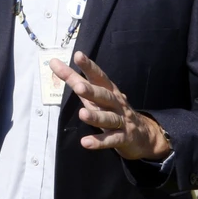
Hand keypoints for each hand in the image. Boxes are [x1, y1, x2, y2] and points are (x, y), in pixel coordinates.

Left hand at [50, 51, 170, 160]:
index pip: (98, 77)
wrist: (143, 135)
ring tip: (82, 115)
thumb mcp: (94, 95)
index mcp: (108, 91)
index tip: (78, 55)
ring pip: (108, 118)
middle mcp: (116, 103)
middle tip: (78, 87)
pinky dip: (99, 141)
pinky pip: (111, 140)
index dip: (89, 66)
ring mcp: (121, 121)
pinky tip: (86, 143)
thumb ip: (75, 79)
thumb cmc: (112, 109)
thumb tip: (53, 62)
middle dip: (92, 91)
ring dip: (95, 117)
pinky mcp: (123, 138)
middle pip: (104, 96)